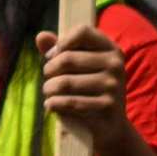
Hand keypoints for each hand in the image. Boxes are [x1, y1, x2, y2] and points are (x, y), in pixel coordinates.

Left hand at [36, 24, 134, 150]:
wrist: (109, 124)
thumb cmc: (87, 88)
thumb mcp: (76, 66)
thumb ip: (58, 49)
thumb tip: (41, 36)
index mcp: (111, 49)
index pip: (82, 31)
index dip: (61, 43)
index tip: (54, 56)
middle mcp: (115, 64)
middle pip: (66, 59)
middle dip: (48, 70)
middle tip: (48, 79)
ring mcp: (113, 86)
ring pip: (64, 82)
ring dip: (48, 89)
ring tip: (49, 92)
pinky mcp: (108, 106)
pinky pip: (69, 102)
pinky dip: (53, 104)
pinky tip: (51, 105)